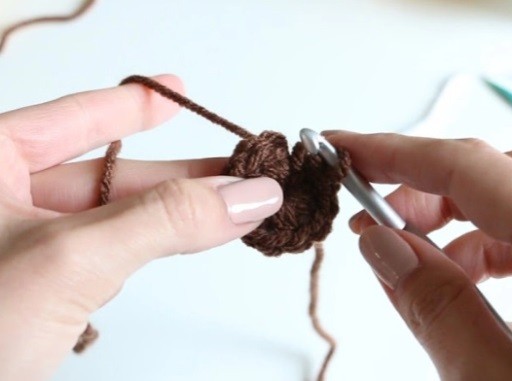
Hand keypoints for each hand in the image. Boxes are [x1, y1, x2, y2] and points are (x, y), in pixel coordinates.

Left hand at [0, 75, 282, 380]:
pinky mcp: (44, 292)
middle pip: (110, 175)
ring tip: (231, 209)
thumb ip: (162, 220)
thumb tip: (246, 195)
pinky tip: (185, 242)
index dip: (132, 103)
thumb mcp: (69, 259)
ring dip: (174, 217)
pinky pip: (110, 257)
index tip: (178, 90)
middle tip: (240, 171)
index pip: (71, 118)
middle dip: (179, 177)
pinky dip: (153, 250)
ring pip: (116, 220)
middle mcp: (4, 202)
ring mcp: (25, 251)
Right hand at [327, 132, 511, 379]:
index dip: (393, 153)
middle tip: (374, 221)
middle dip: (429, 192)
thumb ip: (440, 309)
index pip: (470, 168)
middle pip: (505, 177)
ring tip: (422, 271)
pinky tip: (476, 298)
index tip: (343, 150)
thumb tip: (385, 246)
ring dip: (467, 228)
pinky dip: (507, 255)